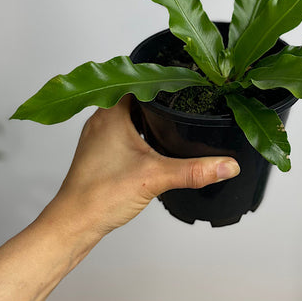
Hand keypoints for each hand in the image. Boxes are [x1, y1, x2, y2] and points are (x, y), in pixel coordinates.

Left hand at [46, 95, 240, 237]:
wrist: (74, 224)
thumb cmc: (100, 196)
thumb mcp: (156, 177)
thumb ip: (194, 170)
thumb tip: (227, 165)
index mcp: (110, 113)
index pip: (136, 79)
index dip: (159, 77)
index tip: (180, 77)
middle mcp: (100, 119)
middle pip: (131, 94)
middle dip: (156, 94)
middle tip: (180, 94)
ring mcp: (97, 135)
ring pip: (124, 111)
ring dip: (144, 111)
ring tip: (169, 112)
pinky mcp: (98, 150)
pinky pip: (120, 128)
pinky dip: (136, 127)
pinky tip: (149, 138)